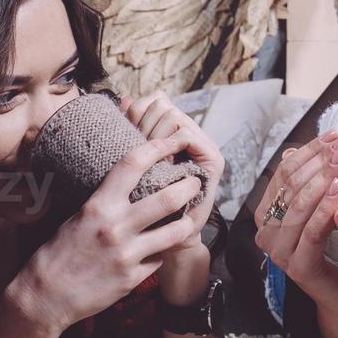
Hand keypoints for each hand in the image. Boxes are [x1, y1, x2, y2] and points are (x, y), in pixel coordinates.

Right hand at [11, 135, 201, 334]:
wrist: (45, 295)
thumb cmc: (57, 253)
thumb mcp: (77, 217)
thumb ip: (105, 202)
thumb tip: (128, 186)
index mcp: (98, 206)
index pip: (132, 165)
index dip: (158, 147)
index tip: (174, 141)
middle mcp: (115, 227)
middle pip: (167, 198)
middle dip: (189, 186)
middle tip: (196, 181)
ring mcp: (127, 254)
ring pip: (175, 231)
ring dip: (188, 221)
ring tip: (191, 215)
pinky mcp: (133, 278)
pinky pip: (160, 258)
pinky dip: (162, 251)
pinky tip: (160, 247)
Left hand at [119, 91, 222, 255]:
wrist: (165, 239)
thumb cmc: (143, 206)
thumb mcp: (131, 166)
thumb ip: (130, 132)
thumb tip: (124, 99)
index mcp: (171, 132)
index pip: (155, 100)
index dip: (136, 110)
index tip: (125, 131)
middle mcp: (190, 134)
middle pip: (162, 104)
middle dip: (144, 123)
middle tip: (137, 149)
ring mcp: (203, 145)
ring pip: (173, 116)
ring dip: (155, 136)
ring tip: (149, 158)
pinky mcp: (213, 159)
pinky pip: (186, 135)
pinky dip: (169, 145)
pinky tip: (161, 163)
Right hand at [254, 129, 337, 313]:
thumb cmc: (337, 247)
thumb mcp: (322, 207)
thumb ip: (311, 183)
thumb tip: (295, 148)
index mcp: (267, 214)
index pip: (285, 172)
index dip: (310, 150)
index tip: (337, 134)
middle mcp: (266, 232)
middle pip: (290, 185)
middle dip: (320, 160)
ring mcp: (278, 251)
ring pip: (299, 205)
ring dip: (324, 178)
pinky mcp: (297, 267)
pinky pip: (312, 230)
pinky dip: (327, 207)